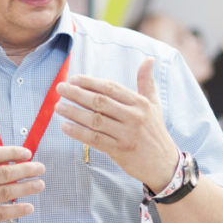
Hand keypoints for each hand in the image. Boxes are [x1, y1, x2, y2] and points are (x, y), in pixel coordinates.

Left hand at [55, 58, 177, 191]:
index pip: (111, 88)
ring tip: (59, 107)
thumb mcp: (154, 105)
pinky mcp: (120, 150)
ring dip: (74, 112)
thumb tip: (149, 59)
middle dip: (77, 94)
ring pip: (95, 120)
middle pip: (100, 102)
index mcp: (140, 103)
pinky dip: (78, 132)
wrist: (164, 164)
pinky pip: (95, 139)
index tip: (74, 79)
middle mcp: (134, 117)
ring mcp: (126, 134)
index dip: (90, 82)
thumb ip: (146, 82)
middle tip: (60, 88)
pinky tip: (65, 126)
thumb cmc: (155, 132)